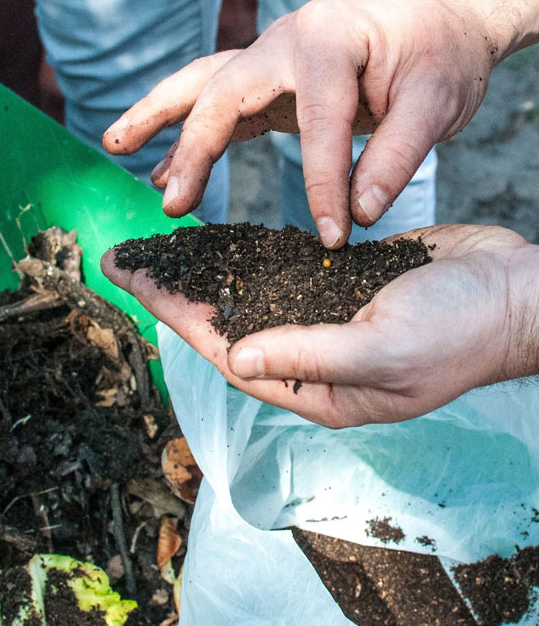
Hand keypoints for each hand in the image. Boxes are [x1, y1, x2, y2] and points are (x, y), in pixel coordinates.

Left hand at [101, 225, 538, 426]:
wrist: (514, 293)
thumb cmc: (460, 332)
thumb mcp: (384, 349)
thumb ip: (309, 354)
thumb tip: (237, 357)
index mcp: (313, 385)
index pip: (223, 348)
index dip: (172, 312)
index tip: (130, 279)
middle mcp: (309, 355)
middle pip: (224, 321)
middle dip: (173, 290)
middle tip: (124, 258)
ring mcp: (322, 318)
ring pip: (246, 295)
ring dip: (202, 271)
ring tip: (158, 247)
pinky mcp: (338, 285)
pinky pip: (279, 272)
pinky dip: (246, 256)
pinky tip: (217, 240)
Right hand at [103, 0, 492, 247]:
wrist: (437, 22)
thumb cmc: (441, 58)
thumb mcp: (437, 104)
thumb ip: (396, 158)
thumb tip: (356, 216)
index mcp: (328, 39)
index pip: (315, 121)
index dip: (321, 183)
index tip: (330, 236)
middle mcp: (285, 40)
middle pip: (220, 91)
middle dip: (190, 148)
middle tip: (168, 202)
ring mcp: (269, 56)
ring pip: (200, 85)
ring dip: (156, 117)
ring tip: (113, 145)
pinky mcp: (266, 79)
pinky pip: (216, 104)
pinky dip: (187, 136)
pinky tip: (164, 168)